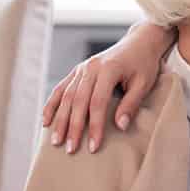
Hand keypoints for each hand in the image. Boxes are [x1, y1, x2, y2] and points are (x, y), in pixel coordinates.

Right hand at [41, 23, 173, 152]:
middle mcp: (91, 67)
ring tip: (56, 141)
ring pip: (66, 96)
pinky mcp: (77, 70)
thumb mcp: (143, 83)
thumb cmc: (144, 64)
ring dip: (60, 120)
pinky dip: (52, 104)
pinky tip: (46, 120)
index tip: (93, 147)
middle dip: (74, 127)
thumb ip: (131, 104)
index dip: (95, 126)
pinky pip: (61, 88)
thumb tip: (120, 127)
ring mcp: (81, 68)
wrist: (139, 42)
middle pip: (78, 101)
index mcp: (108, 69)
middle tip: (71, 149)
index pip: (98, 103)